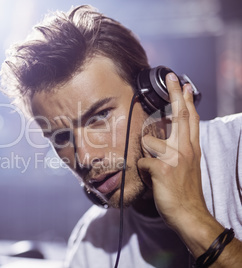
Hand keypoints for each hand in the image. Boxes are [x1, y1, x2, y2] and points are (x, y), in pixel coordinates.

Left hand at [137, 73, 206, 230]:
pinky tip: (151, 181)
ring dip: (146, 155)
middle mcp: (185, 149)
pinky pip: (142, 163)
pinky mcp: (162, 169)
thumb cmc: (185, 193)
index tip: (183, 84)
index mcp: (191, 148)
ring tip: (155, 170)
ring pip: (149, 141)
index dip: (186, 100)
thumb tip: (163, 140)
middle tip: (172, 77)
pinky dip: (142, 172)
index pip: (191, 118)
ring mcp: (174, 158)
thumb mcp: (187, 168)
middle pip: (181, 115)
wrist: (190, 215)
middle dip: (175, 94)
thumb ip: (178, 151)